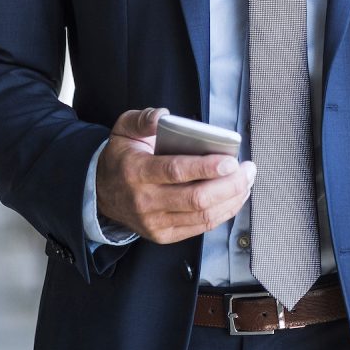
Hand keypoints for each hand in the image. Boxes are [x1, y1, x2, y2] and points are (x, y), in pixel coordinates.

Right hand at [96, 108, 255, 243]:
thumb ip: (143, 119)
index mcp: (136, 171)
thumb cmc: (122, 158)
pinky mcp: (164, 235)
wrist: (102, 193)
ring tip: (246, 181)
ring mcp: (155, 222)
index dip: (206, 168)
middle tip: (247, 170)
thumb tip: (163, 115)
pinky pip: (201, 226)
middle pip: (196, 198)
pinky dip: (224, 212)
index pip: (176, 171)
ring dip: (232, 199)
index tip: (230, 161)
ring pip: (203, 215)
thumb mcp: (124, 130)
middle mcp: (145, 200)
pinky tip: (234, 197)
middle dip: (230, 185)